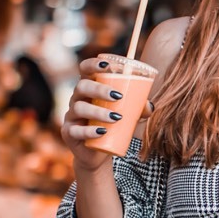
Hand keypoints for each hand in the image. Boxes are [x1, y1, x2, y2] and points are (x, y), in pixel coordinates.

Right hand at [61, 57, 153, 171]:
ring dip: (98, 111)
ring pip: (79, 108)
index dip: (92, 64)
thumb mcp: (127, 116)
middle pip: (82, 86)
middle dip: (99, 89)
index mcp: (89, 89)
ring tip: (116, 118)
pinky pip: (75, 131)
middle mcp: (77, 99)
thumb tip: (149, 105)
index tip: (107, 65)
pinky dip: (89, 131)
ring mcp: (71, 116)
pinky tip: (102, 131)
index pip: (84, 70)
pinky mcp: (69, 134)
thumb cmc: (113, 127)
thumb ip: (139, 109)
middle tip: (118, 96)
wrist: (99, 153)